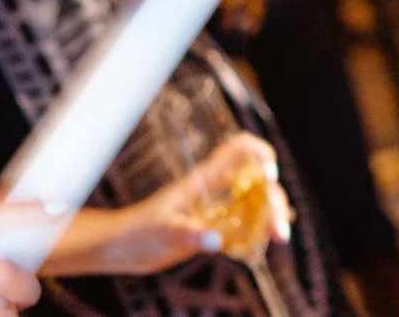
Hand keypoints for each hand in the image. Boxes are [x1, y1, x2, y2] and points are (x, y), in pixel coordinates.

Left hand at [52, 136, 292, 276]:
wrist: (119, 248)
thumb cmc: (136, 233)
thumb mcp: (162, 233)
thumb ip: (188, 234)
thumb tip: (216, 239)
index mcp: (204, 180)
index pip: (238, 149)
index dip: (259, 153)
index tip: (270, 174)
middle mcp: (215, 190)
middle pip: (257, 182)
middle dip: (274, 199)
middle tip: (279, 228)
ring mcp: (216, 208)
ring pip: (256, 201)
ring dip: (273, 214)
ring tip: (279, 237)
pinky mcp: (214, 227)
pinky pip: (246, 222)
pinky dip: (262, 228)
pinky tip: (270, 240)